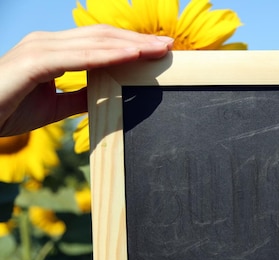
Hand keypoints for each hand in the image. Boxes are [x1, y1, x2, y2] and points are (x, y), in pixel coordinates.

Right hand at [0, 24, 172, 136]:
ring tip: (159, 47)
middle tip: (168, 44)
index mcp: (54, 50)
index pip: (99, 42)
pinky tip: (133, 56)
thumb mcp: (55, 106)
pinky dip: (110, 55)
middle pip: (103, 36)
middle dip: (138, 39)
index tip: (156, 49)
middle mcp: (49, 43)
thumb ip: (79, 97)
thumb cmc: (7, 110)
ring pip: (96, 42)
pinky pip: (81, 56)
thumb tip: (103, 96)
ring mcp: (42, 48)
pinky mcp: (37, 61)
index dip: (129, 43)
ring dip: (131, 44)